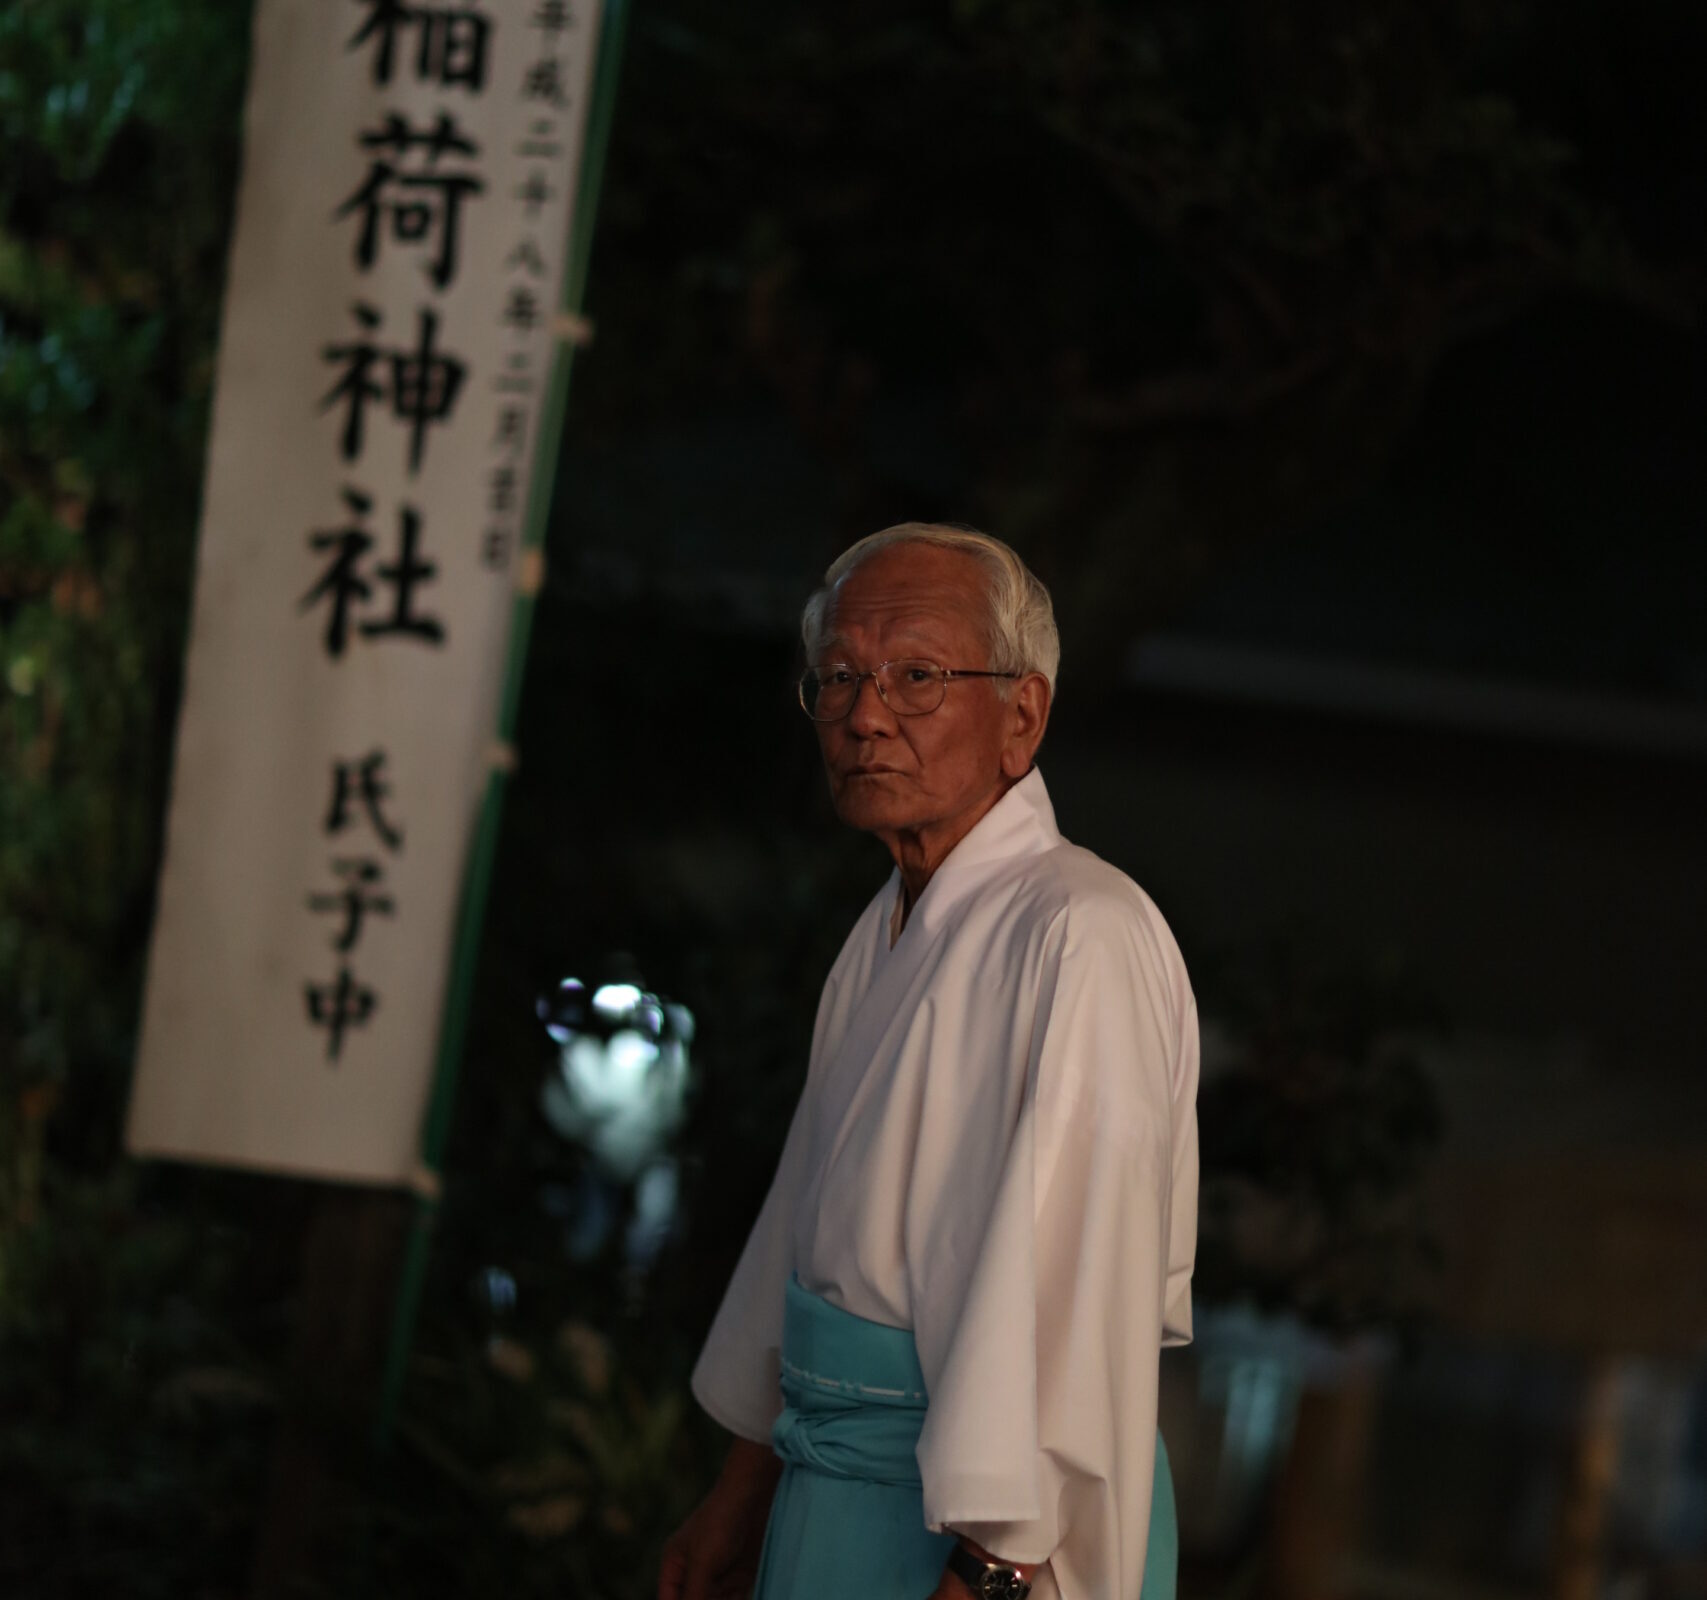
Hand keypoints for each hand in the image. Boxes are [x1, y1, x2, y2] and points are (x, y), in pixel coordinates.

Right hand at [658, 1436, 781, 1599]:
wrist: (755, 1494)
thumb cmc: (720, 1522)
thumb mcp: (702, 1563)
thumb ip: (694, 1596)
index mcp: (676, 1565)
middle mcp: (695, 1571)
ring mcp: (719, 1573)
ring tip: (729, 1598)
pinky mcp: (741, 1574)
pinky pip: (736, 1599)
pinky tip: (742, 1599)